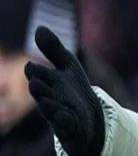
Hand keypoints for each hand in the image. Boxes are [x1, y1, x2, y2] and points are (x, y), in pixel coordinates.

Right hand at [24, 26, 104, 155]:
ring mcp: (58, 114)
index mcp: (47, 83)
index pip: (39, 76)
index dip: (36, 72)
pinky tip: (64, 116)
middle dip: (39, 88)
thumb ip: (53, 49)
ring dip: (47, 105)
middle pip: (43, 93)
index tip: (30, 65)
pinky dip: (64, 120)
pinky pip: (65, 125)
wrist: (89, 117)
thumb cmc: (72, 89)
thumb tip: (39, 28)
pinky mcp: (69, 127)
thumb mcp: (67, 66)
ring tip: (44, 99)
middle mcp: (49, 99)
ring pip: (51, 110)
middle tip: (34, 82)